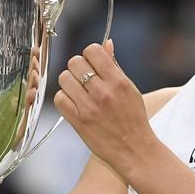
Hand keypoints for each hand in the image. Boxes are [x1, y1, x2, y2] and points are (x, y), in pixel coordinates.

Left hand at [55, 39, 151, 173]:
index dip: (90, 54)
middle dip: (78, 68)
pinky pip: (60, 98)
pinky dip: (65, 99)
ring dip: (69, 83)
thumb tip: (106, 44)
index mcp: (119, 82)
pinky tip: (75, 104)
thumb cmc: (134, 119)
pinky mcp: (78, 121)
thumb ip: (116, 67)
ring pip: (64, 78)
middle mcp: (103, 92)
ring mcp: (89, 107)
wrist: (134, 149)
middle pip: (74, 62)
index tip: (93, 63)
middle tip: (85, 78)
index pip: (92, 51)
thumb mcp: (131, 89)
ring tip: (79, 92)